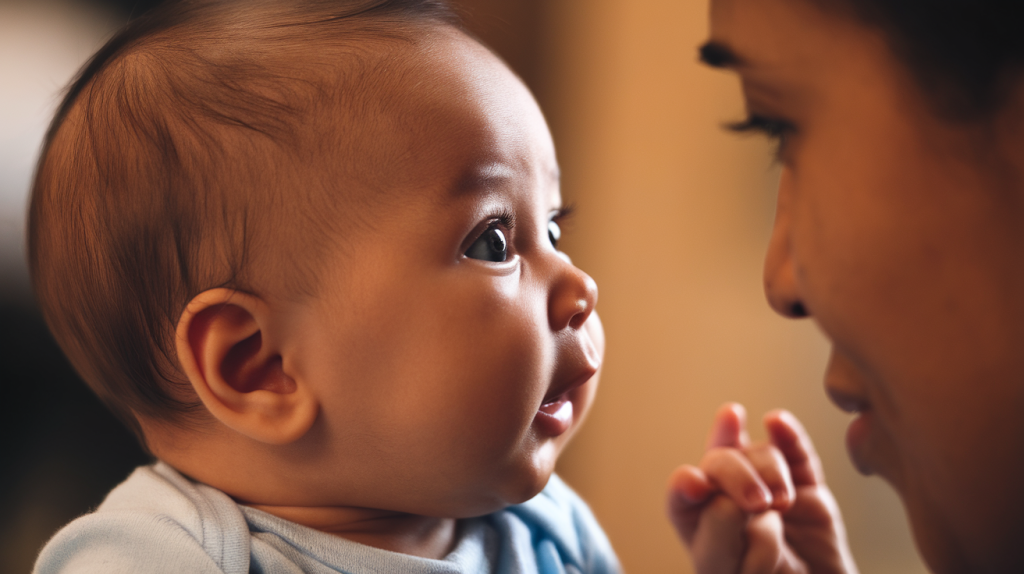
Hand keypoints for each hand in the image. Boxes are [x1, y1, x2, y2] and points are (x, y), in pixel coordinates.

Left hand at [666, 403, 858, 573]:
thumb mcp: (728, 568)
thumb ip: (720, 530)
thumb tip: (728, 494)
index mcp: (697, 518)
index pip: (682, 492)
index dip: (687, 483)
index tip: (696, 485)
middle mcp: (727, 492)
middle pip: (720, 461)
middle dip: (738, 476)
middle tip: (760, 505)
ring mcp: (766, 483)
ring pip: (760, 453)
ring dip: (770, 471)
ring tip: (783, 504)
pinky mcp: (804, 483)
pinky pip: (795, 450)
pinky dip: (788, 434)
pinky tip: (776, 421)